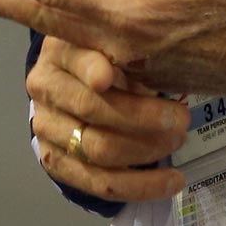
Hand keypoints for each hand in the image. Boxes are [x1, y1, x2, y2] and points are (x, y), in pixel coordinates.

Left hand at [0, 0, 225, 98]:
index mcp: (130, 16)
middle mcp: (121, 45)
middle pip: (48, 19)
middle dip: (2, 0)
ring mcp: (132, 63)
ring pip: (70, 35)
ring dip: (30, 15)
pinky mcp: (146, 71)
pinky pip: (95, 47)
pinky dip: (69, 30)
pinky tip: (63, 10)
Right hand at [28, 20, 188, 203]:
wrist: (73, 82)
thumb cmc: (106, 54)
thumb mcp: (113, 39)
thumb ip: (126, 45)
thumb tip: (153, 60)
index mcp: (58, 52)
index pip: (78, 61)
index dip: (97, 70)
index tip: (123, 77)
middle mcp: (44, 90)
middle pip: (92, 109)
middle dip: (144, 118)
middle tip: (181, 119)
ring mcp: (46, 130)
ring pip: (99, 151)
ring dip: (148, 150)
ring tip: (179, 141)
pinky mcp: (57, 163)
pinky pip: (100, 184)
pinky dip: (141, 186)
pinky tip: (172, 181)